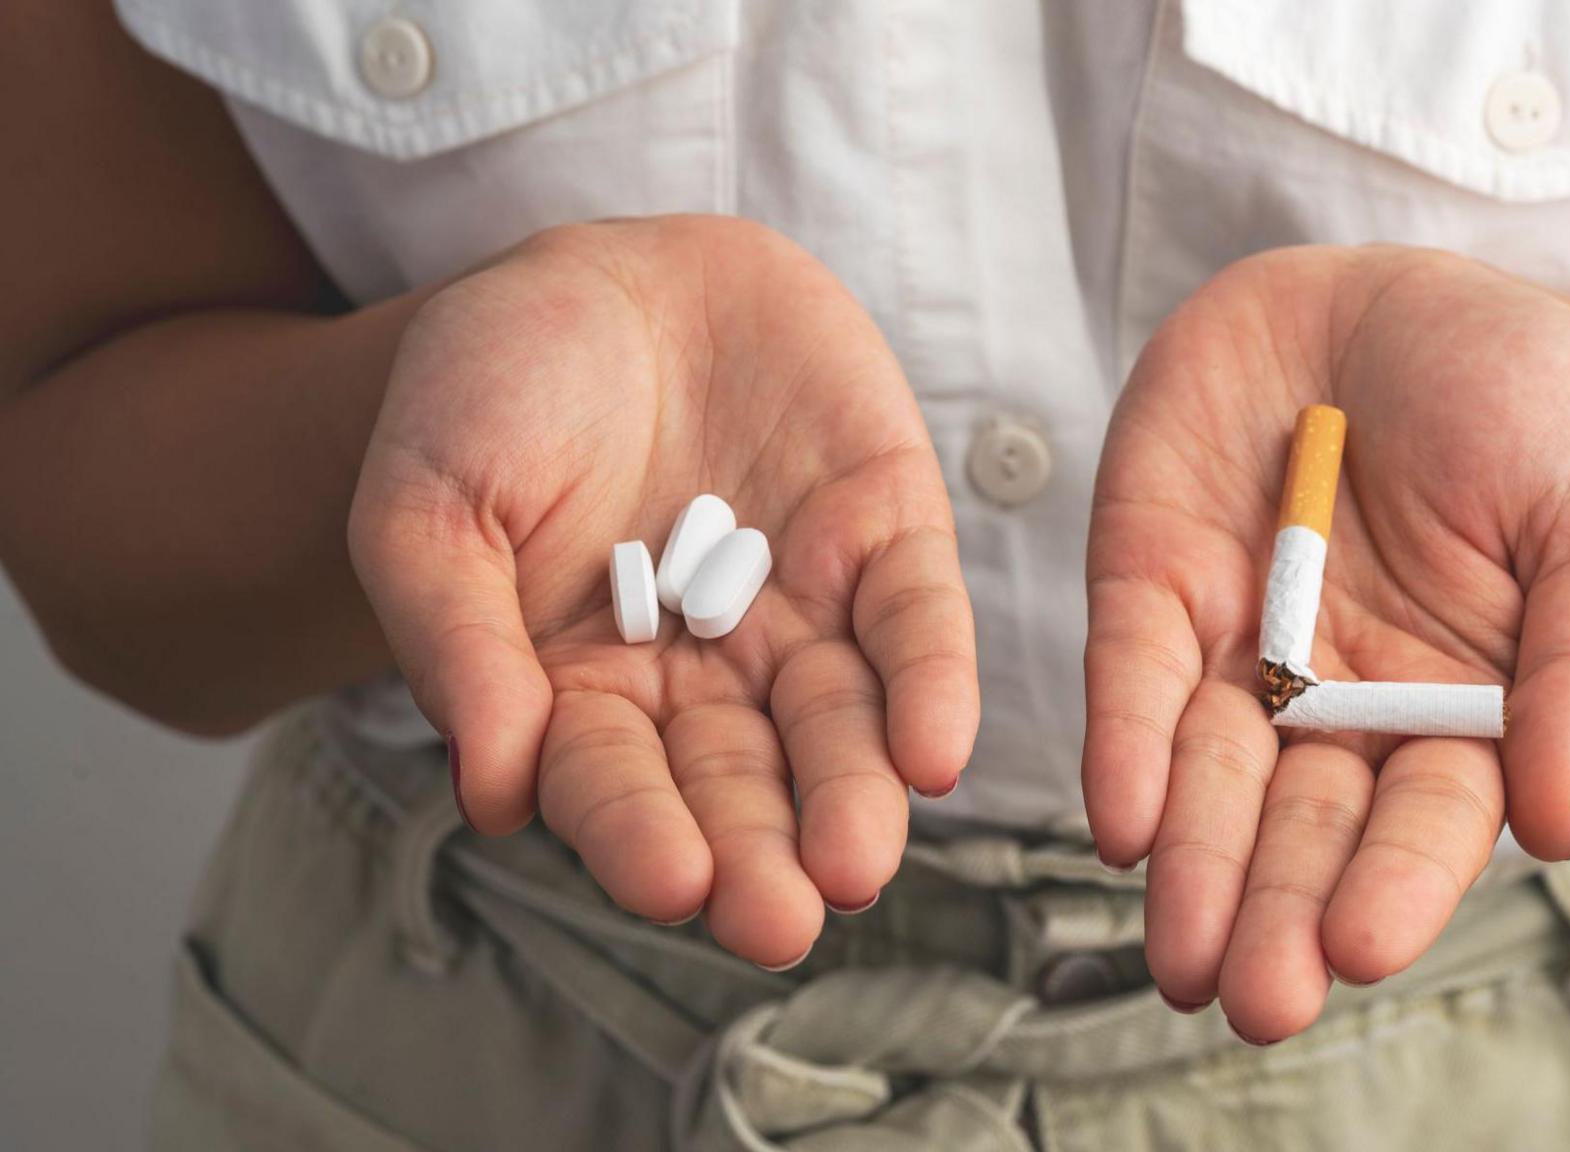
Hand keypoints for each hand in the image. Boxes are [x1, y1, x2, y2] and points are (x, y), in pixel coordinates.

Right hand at [350, 218, 976, 967]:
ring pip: (840, 725)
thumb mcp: (429, 501)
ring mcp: (804, 608)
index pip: (614, 785)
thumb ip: (459, 640)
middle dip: (761, 855)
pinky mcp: (887, 534)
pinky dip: (931, 684)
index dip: (642, 835)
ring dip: (854, 796)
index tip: (672, 885)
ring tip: (857, 861)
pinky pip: (918, 622)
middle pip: (740, 783)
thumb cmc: (489, 389)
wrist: (602, 268)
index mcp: (585, 687)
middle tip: (782, 919)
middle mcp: (705, 673)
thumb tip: (493, 793)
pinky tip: (934, 752)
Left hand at [1084, 247, 1569, 1038]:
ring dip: (1193, 866)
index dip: (1395, 882)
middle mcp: (1341, 699)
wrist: (1395, 288)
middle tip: (1257, 995)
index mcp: (1461, 703)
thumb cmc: (1520, 399)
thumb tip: (1562, 822)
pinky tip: (1122, 823)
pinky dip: (1123, 746)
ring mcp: (1239, 647)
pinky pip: (1132, 675)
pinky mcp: (1150, 584)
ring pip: (1208, 777)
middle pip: (1306, 825)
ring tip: (1181, 957)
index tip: (1363, 948)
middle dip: (1279, 912)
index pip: (1426, 817)